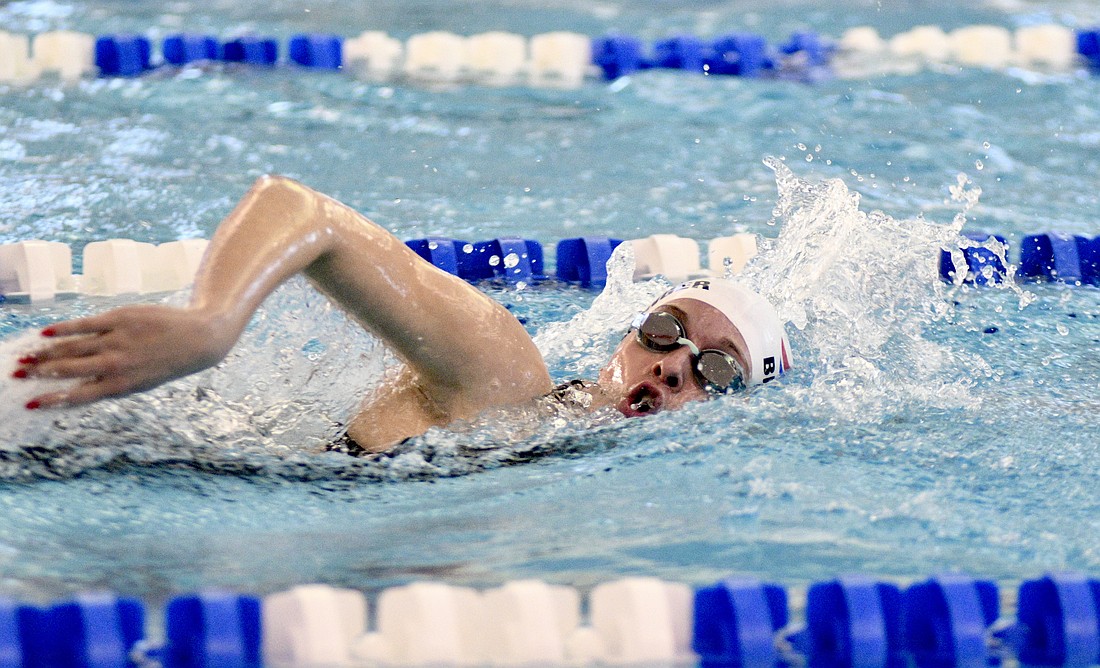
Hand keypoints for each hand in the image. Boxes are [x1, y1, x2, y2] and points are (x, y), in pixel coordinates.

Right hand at [14, 304, 234, 408]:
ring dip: (44, 353)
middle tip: (16, 373)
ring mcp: (117, 340)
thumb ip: (109, 385)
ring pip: (72, 347)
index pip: (78, 396)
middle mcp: (116, 364)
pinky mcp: (120, 318)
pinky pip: (85, 325)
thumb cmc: (165, 363)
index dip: (52, 400)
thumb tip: (75, 390)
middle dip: (40, 373)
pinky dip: (63, 330)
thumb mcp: (140, 383)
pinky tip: (45, 334)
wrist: (197, 339)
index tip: (29, 404)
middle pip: (68, 370)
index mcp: (121, 385)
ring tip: (25, 356)